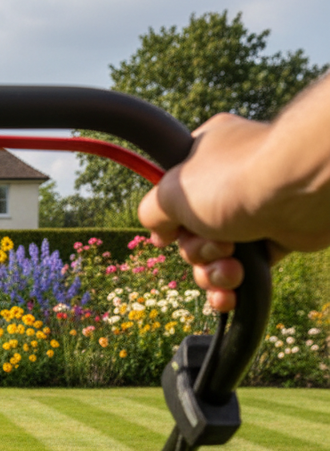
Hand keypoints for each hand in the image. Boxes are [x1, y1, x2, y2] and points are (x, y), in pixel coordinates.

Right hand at [139, 114, 273, 311]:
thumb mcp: (171, 193)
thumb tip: (160, 231)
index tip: (168, 237)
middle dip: (197, 254)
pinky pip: (244, 270)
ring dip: (214, 274)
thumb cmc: (233, 182)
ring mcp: (253, 209)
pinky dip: (234, 286)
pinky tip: (230, 295)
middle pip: (192, 234)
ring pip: (216, 256)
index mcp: (202, 156)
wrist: (300, 191)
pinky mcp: (276, 236)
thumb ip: (151, 212)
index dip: (168, 223)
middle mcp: (228, 181)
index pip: (174, 195)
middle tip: (213, 245)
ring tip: (230, 271)